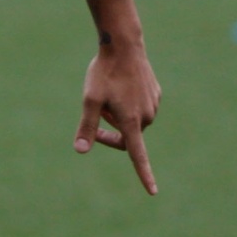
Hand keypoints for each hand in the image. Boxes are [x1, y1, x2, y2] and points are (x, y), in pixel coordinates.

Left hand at [75, 43, 161, 194]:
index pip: (137, 156)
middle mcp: (147, 117)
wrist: (123, 45)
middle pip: (127, 136)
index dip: (144, 175)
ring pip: (133, 120)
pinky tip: (120, 85)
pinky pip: (140, 106)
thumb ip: (87, 127)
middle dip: (110, 131)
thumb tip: (81, 151)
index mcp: (131, 122)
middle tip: (95, 116)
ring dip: (118, 115)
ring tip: (108, 94)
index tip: (152, 192)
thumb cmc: (104, 72)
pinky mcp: (156, 94)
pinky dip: (128, 103)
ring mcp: (153, 105)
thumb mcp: (89, 100)